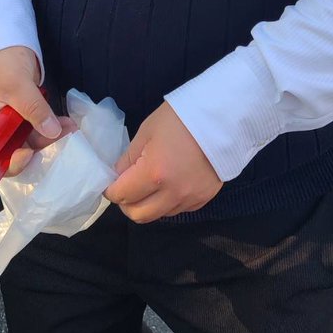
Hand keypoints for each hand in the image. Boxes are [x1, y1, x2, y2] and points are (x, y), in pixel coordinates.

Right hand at [0, 46, 73, 175]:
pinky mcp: (25, 116)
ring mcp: (11, 124)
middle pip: (16, 151)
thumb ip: (33, 109)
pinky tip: (65, 122)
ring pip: (31, 140)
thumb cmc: (2, 64)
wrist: (9, 44)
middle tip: (61, 134)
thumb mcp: (17, 86)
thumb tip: (51, 131)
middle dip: (39, 146)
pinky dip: (52, 125)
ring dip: (50, 135)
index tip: (30, 152)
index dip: (11, 161)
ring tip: (69, 126)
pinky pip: (39, 127)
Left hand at [105, 102, 222, 221]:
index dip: (111, 190)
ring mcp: (190, 198)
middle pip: (139, 215)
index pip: (122, 195)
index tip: (110, 182)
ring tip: (150, 184)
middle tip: (127, 186)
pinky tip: (170, 183)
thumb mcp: (147, 132)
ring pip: (158, 215)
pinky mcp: (203, 199)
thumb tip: (118, 176)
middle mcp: (172, 193)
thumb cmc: (180, 119)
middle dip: (127, 203)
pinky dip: (167, 202)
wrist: (222, 117)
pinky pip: (177, 210)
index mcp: (154, 173)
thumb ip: (129, 159)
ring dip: (148, 204)